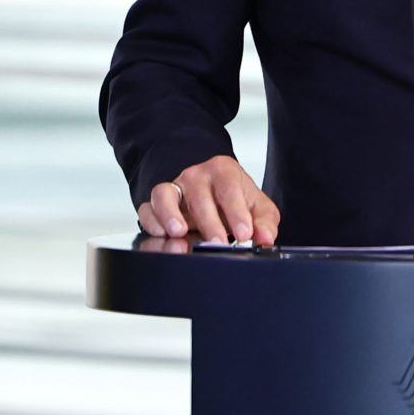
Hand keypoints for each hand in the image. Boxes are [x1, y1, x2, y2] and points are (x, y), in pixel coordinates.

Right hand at [137, 153, 278, 244]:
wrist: (211, 189)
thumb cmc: (234, 198)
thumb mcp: (257, 207)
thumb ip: (264, 223)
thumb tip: (266, 238)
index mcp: (224, 172)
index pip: (230, 188)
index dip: (237, 212)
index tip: (245, 233)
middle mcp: (196, 176)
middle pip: (199, 195)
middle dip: (209, 221)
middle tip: (218, 242)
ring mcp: (174, 188)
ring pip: (165, 195)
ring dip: (170, 214)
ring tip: (179, 232)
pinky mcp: (157, 203)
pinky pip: (148, 207)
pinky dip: (151, 220)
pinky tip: (161, 234)